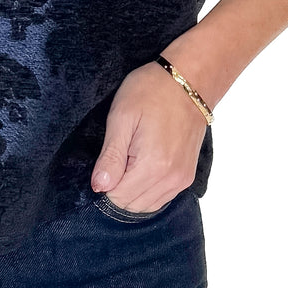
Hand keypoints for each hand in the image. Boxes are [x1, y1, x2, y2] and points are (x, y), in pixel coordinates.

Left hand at [91, 60, 207, 212]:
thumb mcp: (121, 117)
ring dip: (132, 190)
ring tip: (130, 158)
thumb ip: (111, 156)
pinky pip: (161, 198)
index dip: (104, 183)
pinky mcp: (187, 176)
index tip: (106, 160)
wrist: (188, 81)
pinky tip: (142, 165)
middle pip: (131, 205)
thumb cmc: (151, 91)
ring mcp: (181, 180)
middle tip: (118, 156)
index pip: (117, 197)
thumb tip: (99, 187)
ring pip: (146, 205)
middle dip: (117, 187)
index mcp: (153, 165)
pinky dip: (146, 190)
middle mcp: (171, 179)